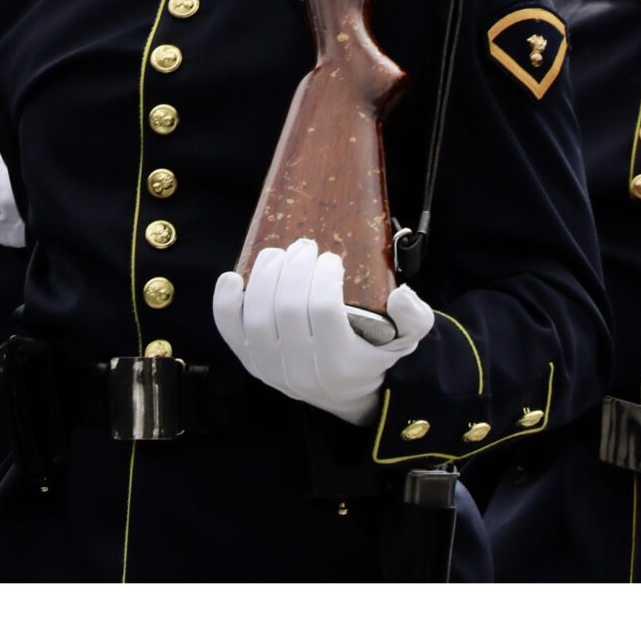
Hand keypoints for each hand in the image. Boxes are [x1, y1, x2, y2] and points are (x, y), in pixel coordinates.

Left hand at [212, 237, 433, 425]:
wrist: (342, 393)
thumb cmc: (372, 354)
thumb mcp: (405, 340)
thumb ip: (414, 318)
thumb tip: (402, 295)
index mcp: (340, 363)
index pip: (323, 311)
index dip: (324, 276)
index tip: (331, 259)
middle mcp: (302, 370)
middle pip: (287, 308)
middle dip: (294, 268)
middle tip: (304, 246)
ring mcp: (271, 369)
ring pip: (257, 316)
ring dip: (264, 276)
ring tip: (277, 254)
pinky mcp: (249, 363)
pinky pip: (229, 331)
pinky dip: (226, 302)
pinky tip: (234, 277)